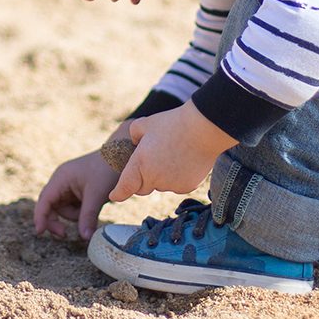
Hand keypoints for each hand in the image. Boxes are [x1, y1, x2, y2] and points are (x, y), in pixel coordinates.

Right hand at [34, 136, 125, 240]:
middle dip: (57, 221)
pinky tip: (94, 206)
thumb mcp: (97, 194)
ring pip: (64, 210)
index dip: (40, 216)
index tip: (39, 232)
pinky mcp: (78, 191)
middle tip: (65, 234)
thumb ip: (88, 217)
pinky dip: (82, 212)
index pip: (45, 200)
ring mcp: (69, 186)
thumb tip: (84, 238)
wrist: (122, 156)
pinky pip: (74, 208)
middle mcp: (61, 182)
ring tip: (93, 207)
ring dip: (76, 216)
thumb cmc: (107, 169)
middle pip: (50, 207)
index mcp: (61, 178)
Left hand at [109, 102, 234, 202]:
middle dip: (143, 178)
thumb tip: (135, 143)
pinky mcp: (187, 187)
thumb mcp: (145, 124)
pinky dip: (178, 177)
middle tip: (152, 158)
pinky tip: (185, 159)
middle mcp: (154, 179)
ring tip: (173, 153)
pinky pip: (177, 185)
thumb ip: (133, 135)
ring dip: (162, 176)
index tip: (114, 196)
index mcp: (140, 164)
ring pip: (161, 186)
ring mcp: (172, 185)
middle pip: (143, 188)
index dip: (118, 193)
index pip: (125, 187)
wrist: (204, 128)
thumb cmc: (172, 123)